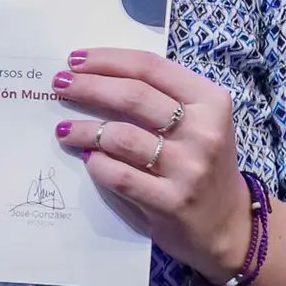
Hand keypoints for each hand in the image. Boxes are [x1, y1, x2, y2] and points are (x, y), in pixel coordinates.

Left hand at [53, 49, 252, 285]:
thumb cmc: (201, 163)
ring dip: (83, 128)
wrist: (226, 226)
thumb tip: (94, 75)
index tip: (75, 60)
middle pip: (132, 96)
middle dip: (88, 86)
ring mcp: (188, 169)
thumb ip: (157, 97)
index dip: (107, 60)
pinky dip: (95, 163)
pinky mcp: (170, 202)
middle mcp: (203, 132)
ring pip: (120, 136)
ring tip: (64, 128)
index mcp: (210, 102)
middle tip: (59, 85)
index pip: (150, 67)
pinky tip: (86, 157)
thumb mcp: (197, 121)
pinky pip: (117, 174)